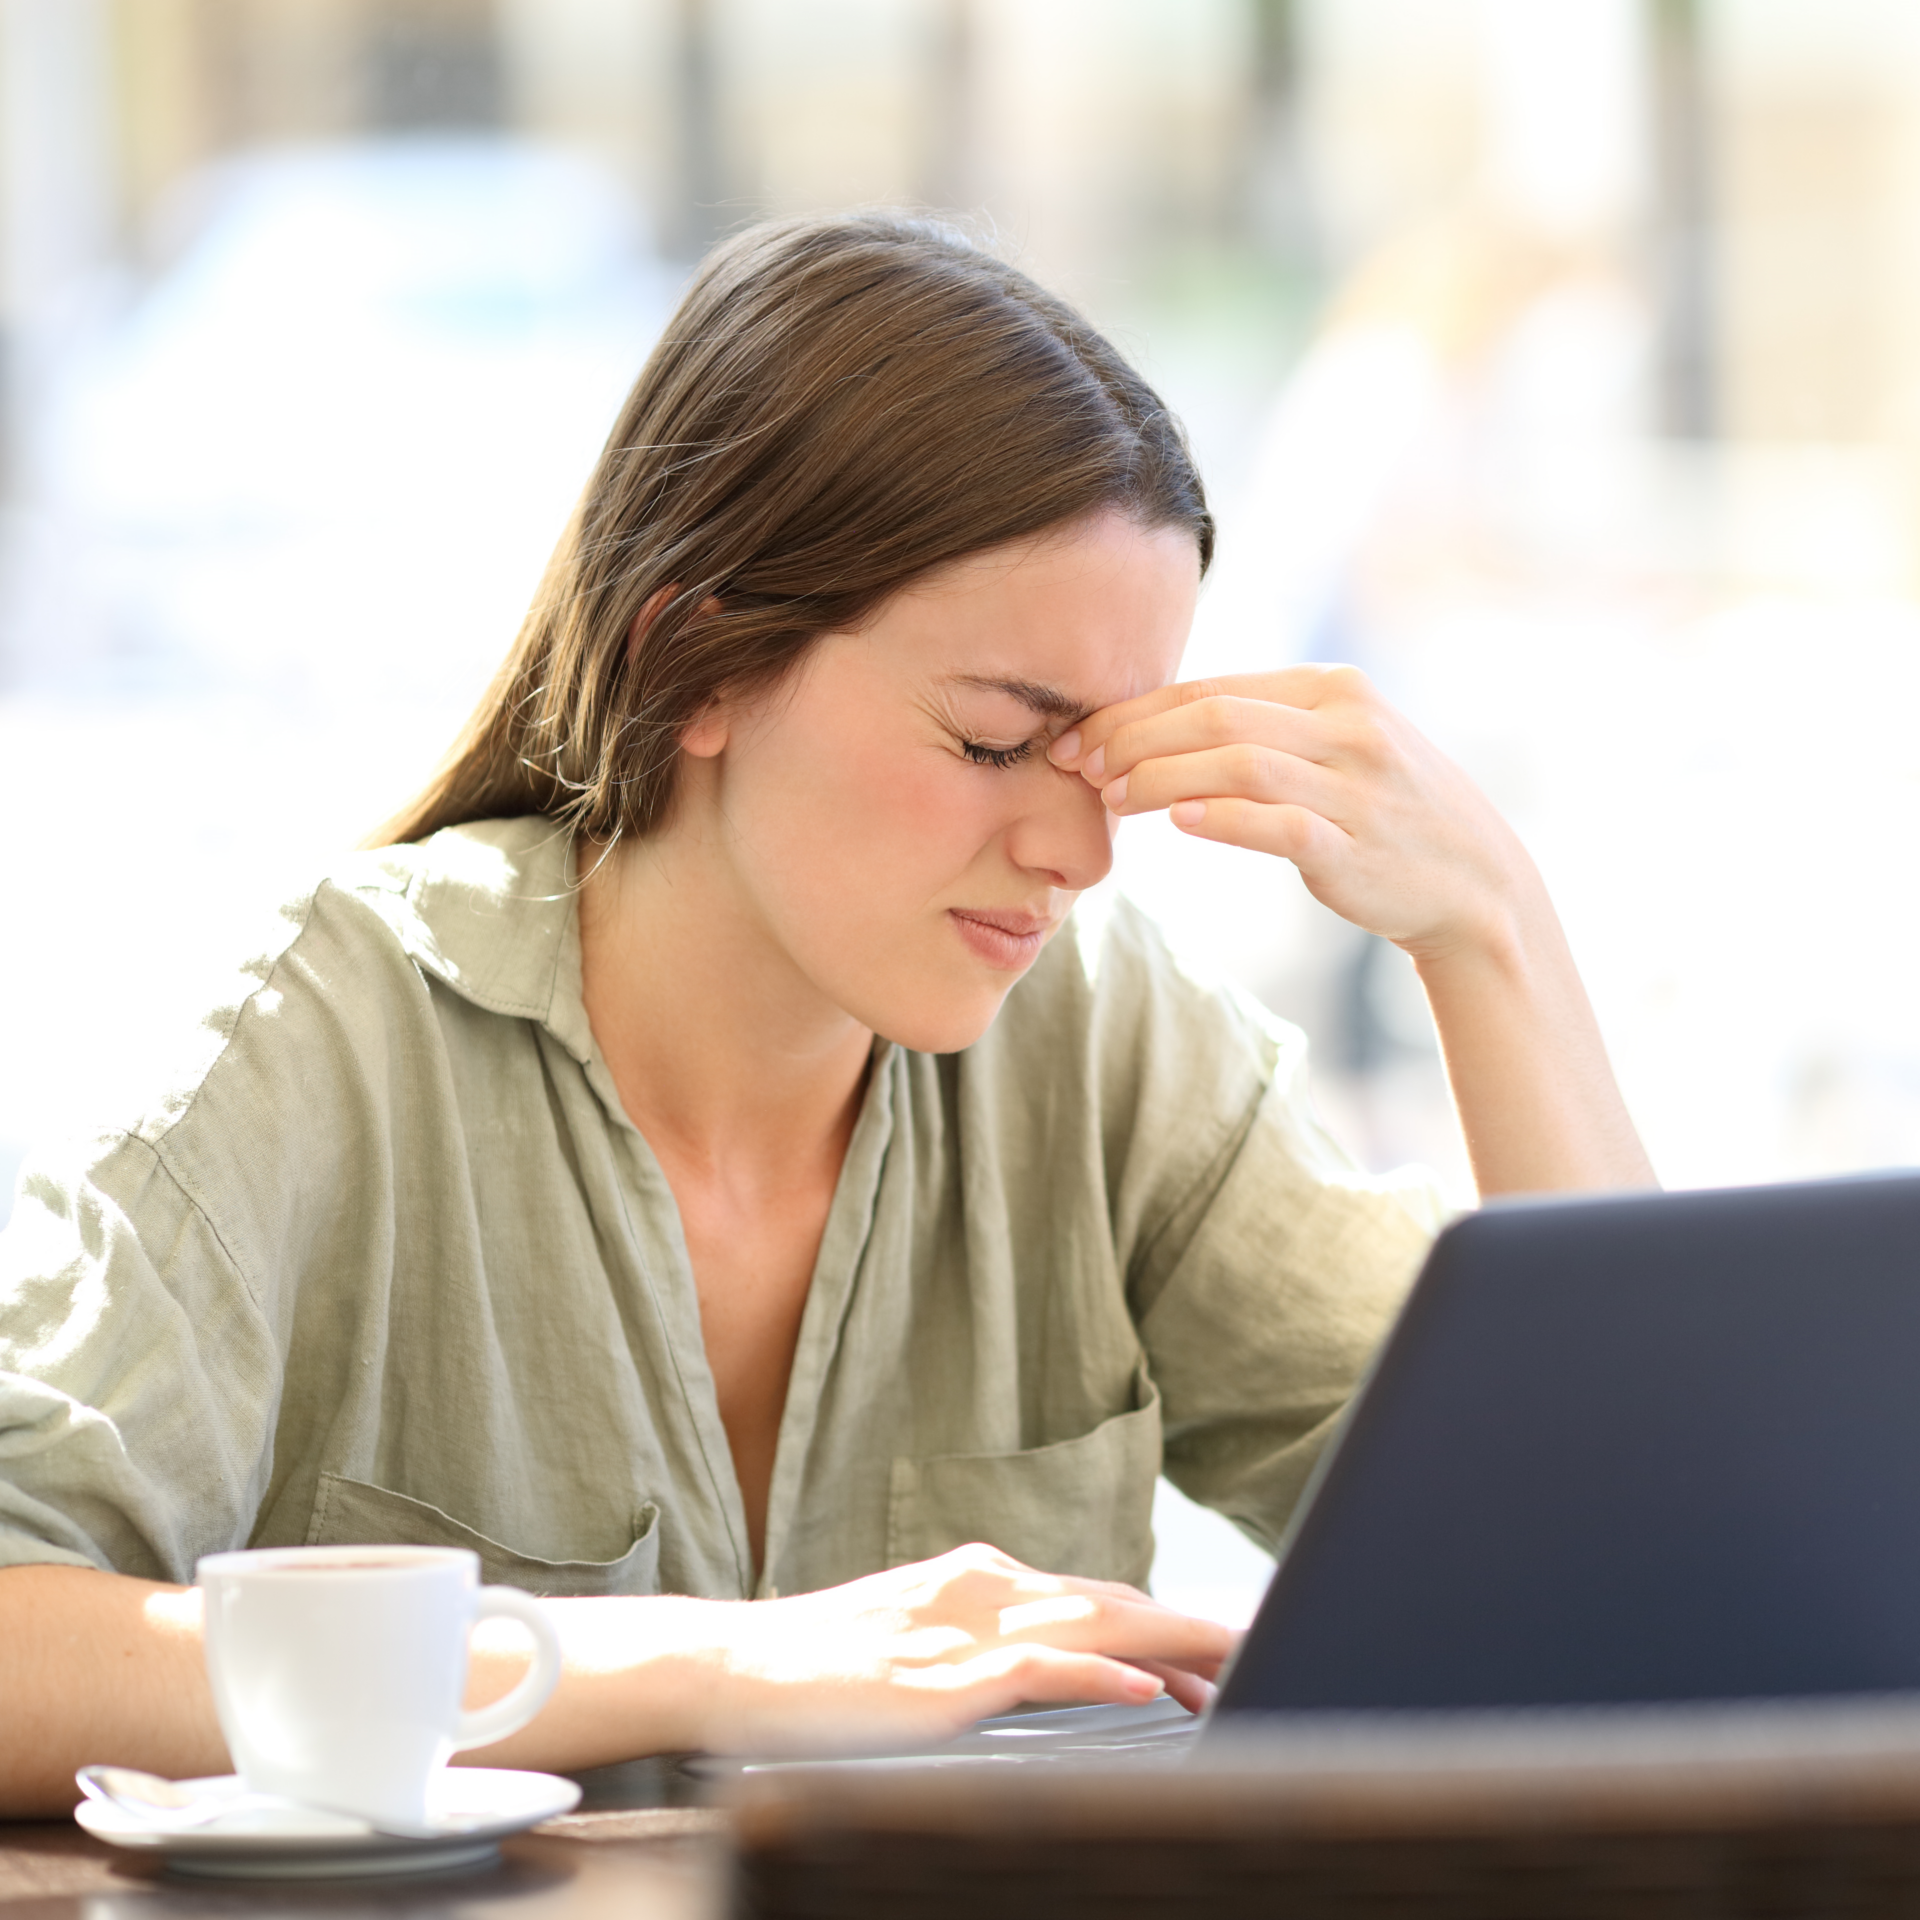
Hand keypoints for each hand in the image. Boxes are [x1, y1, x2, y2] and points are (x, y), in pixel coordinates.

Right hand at [684, 1544, 1233, 1753]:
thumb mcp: (919, 1643)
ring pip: (1087, 1623)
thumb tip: (1063, 1669)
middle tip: (1260, 1641)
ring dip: (1168, 1639)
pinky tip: (1140, 1686)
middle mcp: (981, 1590)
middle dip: (1190, 1623)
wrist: (732, 1668)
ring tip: (1233, 1656)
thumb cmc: (821, 1668)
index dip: (1168, 1620)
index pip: (1096, 1597)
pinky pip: (1032, 1671)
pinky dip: (1093, 1673)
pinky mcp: (937, 1679)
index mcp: (979, 1581)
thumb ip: (989, 1648)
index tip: (1227, 1644)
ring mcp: (960, 1631)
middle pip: (1109, 1600)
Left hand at [1050, 666, 1537, 962]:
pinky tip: (1175, 821)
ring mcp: (1355, 786)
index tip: (1076, 736)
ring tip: (1108, 797)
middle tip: (1075, 766)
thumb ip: (1261, 727)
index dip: (1132, 711)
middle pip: (1214, 718)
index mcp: (1331, 688)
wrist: (1474, 882)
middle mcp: (1347, 726)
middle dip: (1131, 739)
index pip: (1209, 688)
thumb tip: (1155, 723)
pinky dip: (1222, 818)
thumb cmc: (1382, 813)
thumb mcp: (1334, 744)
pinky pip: (1279, 825)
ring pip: (1238, 765)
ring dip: (1159, 777)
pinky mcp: (1356, 847)